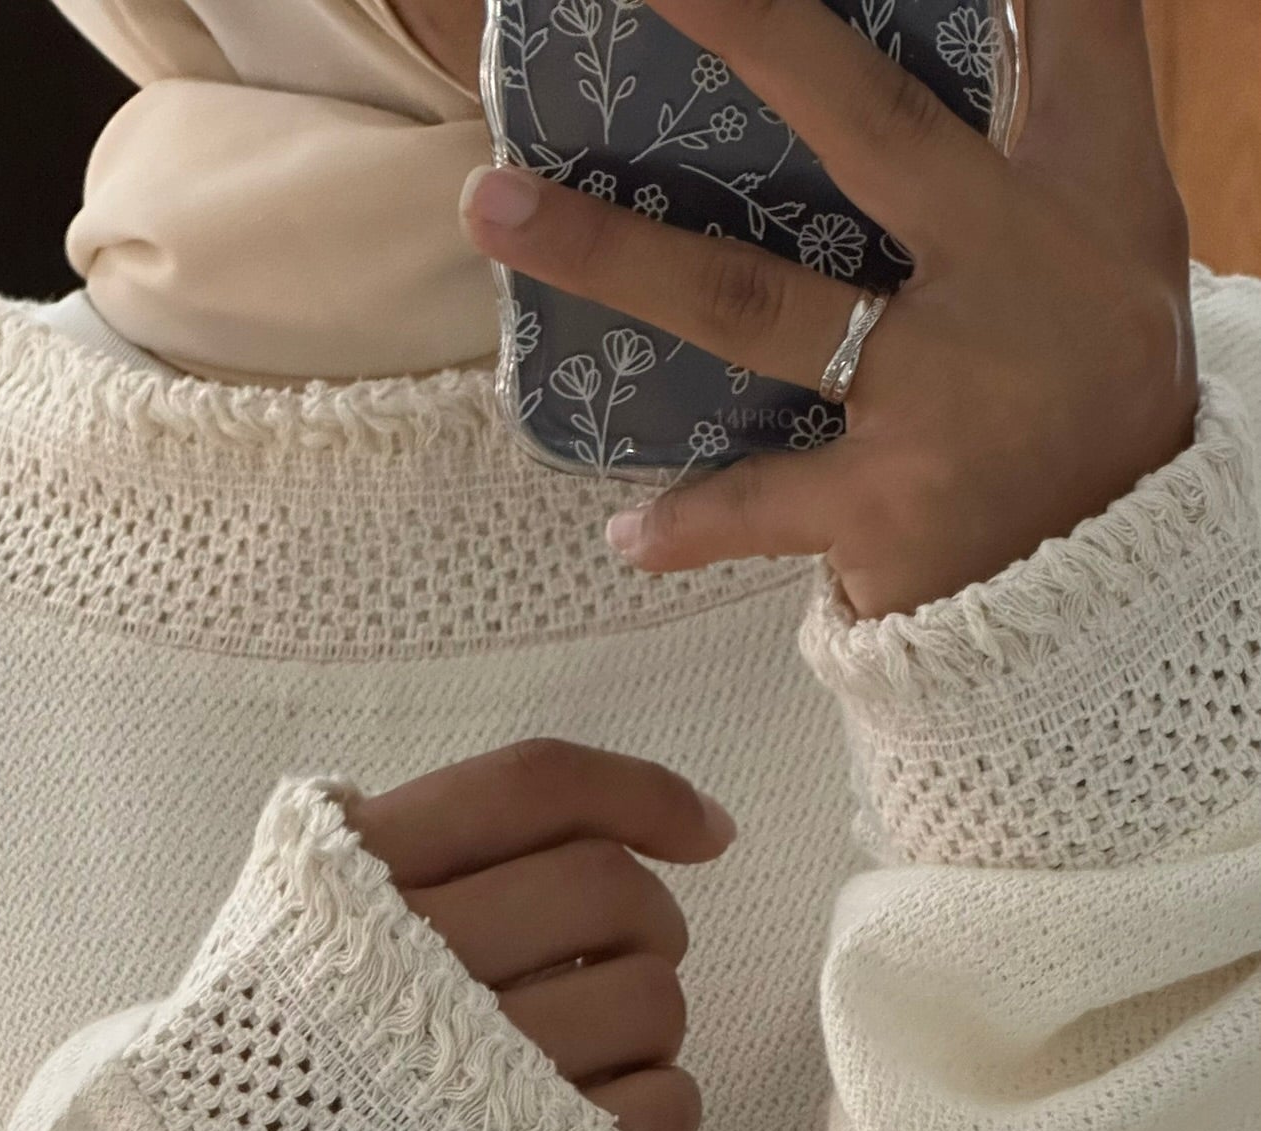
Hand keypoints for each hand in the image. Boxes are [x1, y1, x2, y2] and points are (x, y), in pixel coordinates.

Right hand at [341, 740, 737, 1130]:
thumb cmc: (305, 1040)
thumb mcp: (320, 903)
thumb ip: (441, 840)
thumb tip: (690, 822)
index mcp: (355, 876)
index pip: (533, 789)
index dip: (643, 793)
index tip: (708, 834)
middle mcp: (409, 966)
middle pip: (607, 887)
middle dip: (650, 917)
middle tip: (618, 954)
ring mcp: (469, 1079)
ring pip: (649, 998)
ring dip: (649, 1016)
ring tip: (594, 1042)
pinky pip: (664, 1108)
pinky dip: (661, 1103)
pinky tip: (605, 1107)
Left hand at [460, 0, 1197, 618]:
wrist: (1131, 580)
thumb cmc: (1100, 384)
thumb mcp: (1109, 242)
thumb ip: (1048, 124)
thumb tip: (963, 23)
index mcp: (1081, 190)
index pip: (1067, 34)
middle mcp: (1015, 269)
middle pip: (876, 124)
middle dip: (764, 32)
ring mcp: (945, 392)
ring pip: (759, 304)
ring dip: (619, 253)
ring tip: (493, 204)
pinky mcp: (892, 505)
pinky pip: (763, 506)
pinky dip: (694, 524)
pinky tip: (625, 536)